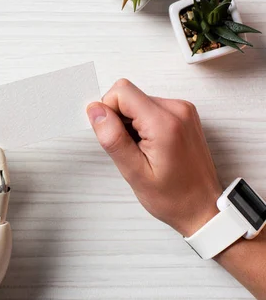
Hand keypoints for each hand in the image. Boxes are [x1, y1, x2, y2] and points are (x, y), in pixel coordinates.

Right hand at [86, 79, 221, 236]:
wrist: (202, 208)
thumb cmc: (174, 197)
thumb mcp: (134, 172)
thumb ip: (113, 137)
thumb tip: (96, 110)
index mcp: (165, 123)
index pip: (121, 92)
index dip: (108, 112)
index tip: (115, 137)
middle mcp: (177, 109)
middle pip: (129, 95)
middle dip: (119, 120)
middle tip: (130, 149)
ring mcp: (183, 110)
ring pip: (137, 101)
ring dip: (131, 124)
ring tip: (142, 151)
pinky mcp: (183, 114)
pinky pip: (150, 108)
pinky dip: (142, 125)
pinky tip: (150, 147)